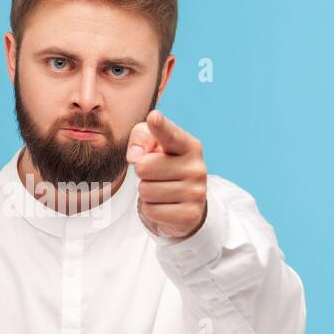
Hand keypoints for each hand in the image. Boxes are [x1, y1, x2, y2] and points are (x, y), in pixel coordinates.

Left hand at [126, 110, 207, 239]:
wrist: (186, 203)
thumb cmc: (164, 167)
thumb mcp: (152, 146)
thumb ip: (141, 137)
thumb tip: (135, 156)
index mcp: (189, 145)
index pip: (170, 135)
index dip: (160, 127)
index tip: (154, 117)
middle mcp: (197, 167)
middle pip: (144, 167)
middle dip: (142, 173)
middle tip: (156, 176)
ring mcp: (196, 192)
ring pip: (145, 191)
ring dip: (146, 193)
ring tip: (161, 190)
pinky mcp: (190, 215)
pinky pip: (150, 211)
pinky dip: (151, 209)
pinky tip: (164, 205)